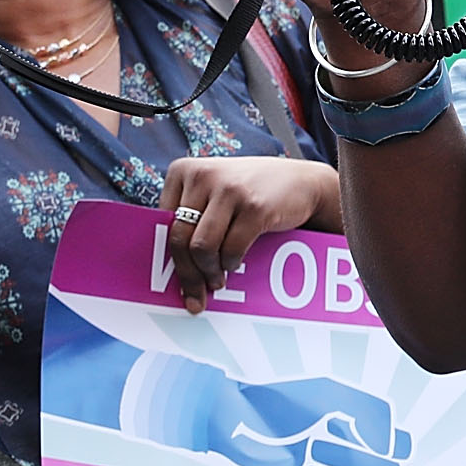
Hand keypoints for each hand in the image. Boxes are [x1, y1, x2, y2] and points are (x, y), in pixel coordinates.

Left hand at [160, 156, 343, 310]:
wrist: (301, 182)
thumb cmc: (250, 192)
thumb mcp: (213, 190)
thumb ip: (189, 214)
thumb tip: (168, 265)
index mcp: (185, 170)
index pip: (163, 223)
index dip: (168, 256)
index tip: (174, 279)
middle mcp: (203, 175)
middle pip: (179, 237)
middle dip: (186, 274)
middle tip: (194, 296)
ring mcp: (230, 190)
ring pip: (201, 247)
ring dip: (209, 272)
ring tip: (217, 281)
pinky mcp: (254, 207)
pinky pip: (231, 250)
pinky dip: (231, 264)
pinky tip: (234, 264)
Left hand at [217, 376, 413, 465]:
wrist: (229, 418)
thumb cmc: (279, 400)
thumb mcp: (332, 396)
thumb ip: (371, 415)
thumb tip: (393, 449)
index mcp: (349, 416)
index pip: (392, 440)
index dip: (398, 448)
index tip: (396, 452)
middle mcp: (335, 442)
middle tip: (346, 456)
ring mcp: (314, 464)